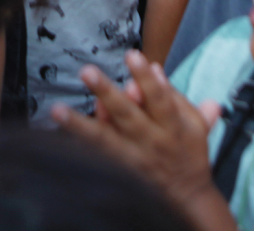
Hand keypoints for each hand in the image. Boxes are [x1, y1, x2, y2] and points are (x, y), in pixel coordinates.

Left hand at [52, 52, 223, 217]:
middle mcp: (151, 142)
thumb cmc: (190, 151)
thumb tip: (155, 68)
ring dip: (80, 125)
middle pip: (127, 115)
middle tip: (88, 71)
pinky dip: (80, 145)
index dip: (147, 78)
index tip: (132, 55)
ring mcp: (133, 158)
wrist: (188, 197)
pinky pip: (97, 158)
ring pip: (104, 140)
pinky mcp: (119, 172)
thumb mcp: (194, 123)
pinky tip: (62, 134)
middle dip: (107, 93)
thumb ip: (175, 95)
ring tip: (58, 110)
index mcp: (173, 127)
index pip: (160, 99)